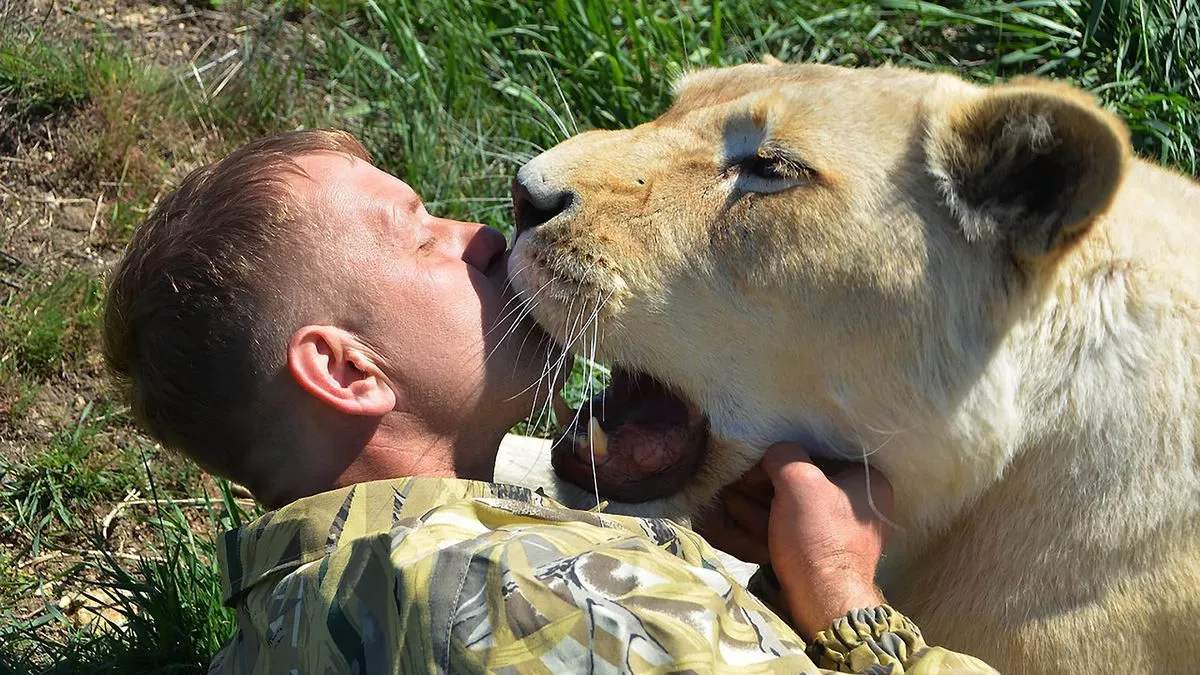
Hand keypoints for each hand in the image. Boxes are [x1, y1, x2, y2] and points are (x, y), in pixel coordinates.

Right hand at [697, 441, 893, 637]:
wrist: (824, 603)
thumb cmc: (818, 537)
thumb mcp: (798, 480)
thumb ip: (783, 454)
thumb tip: (769, 451)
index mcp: (869, 482)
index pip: (819, 456)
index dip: (783, 459)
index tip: (754, 465)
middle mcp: (861, 506)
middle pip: (804, 484)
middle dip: (766, 484)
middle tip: (737, 483)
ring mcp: (843, 533)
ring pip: (795, 508)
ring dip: (761, 503)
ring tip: (730, 499)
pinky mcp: (824, 555)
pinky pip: (794, 530)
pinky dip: (768, 523)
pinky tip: (740, 517)